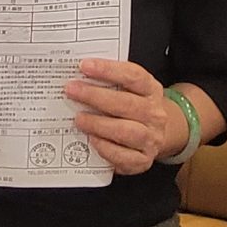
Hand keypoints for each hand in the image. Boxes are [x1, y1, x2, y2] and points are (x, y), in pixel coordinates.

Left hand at [65, 58, 181, 174]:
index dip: (108, 70)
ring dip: (98, 124)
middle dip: (95, 96)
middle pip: (126, 104)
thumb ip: (110, 83)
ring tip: (79, 119)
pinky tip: (91, 140)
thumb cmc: (134, 109)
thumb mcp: (129, 91)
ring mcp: (151, 138)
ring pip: (126, 131)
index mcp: (151, 90)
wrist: (155, 134)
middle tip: (72, 91)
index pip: (133, 76)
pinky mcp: (143, 160)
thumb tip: (79, 77)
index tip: (85, 66)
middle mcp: (154, 114)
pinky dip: (105, 148)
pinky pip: (123, 156)